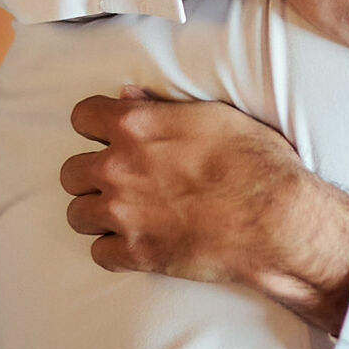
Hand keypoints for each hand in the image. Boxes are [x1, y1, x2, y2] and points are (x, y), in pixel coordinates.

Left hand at [60, 91, 348, 333]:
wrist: (278, 221)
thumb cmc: (257, 163)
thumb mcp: (215, 116)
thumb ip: (161, 107)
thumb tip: (125, 95)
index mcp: (136, 126)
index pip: (82, 117)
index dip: (96, 127)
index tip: (110, 137)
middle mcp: (119, 168)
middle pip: (71, 172)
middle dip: (92, 176)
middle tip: (121, 181)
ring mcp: (123, 213)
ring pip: (78, 214)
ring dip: (98, 213)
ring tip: (127, 214)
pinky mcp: (136, 253)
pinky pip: (98, 252)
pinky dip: (114, 249)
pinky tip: (138, 240)